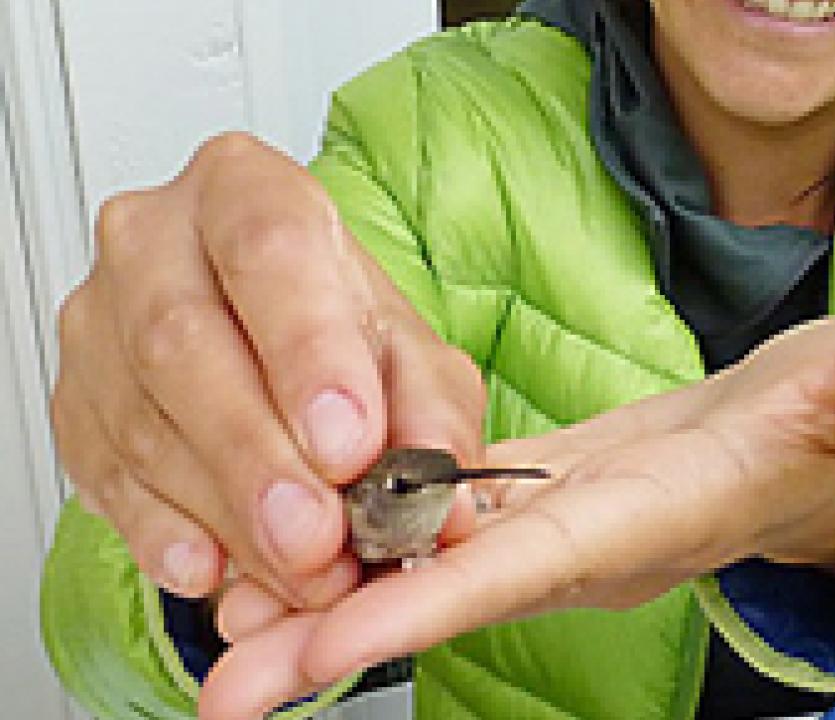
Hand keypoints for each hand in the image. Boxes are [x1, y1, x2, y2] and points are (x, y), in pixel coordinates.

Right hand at [51, 132, 483, 606]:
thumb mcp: (412, 354)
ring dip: (226, 512)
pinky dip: (165, 533)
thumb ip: (432, 414)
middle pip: (184, 341)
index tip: (349, 443)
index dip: (308, 351)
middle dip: (258, 456)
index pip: (270, 249)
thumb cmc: (339, 327)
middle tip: (319, 535)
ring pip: (142, 420)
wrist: (278, 343)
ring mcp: (100, 320)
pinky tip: (218, 565)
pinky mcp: (74, 401)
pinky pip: (103, 474)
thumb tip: (437, 491)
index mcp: (247, 191)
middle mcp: (155, 239)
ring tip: (300, 568)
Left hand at [198, 317, 834, 718]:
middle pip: (446, 592)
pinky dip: (365, 538)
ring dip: (326, 601)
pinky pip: (437, 523)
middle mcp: (585, 542)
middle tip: (219, 681)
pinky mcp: (537, 496)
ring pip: (426, 567)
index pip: (521, 569)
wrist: (816, 447)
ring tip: (216, 636)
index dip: (423, 608)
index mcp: (647, 518)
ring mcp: (554, 526)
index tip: (316, 656)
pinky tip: (290, 539)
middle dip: (338, 636)